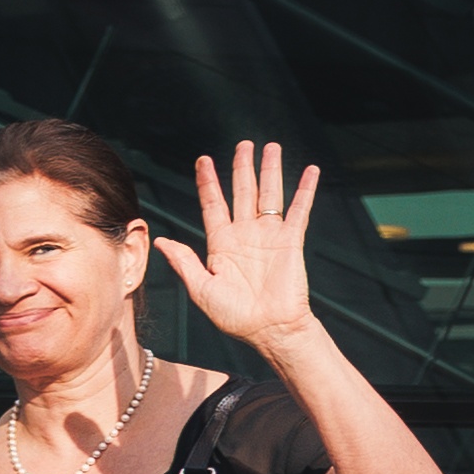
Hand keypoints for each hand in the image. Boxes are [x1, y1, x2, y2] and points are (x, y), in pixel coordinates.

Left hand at [156, 140, 324, 352]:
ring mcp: (269, 236)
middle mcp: (244, 235)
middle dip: (242, 167)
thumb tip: (161, 240)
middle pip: (242, 192)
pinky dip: (305, 190)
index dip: (208, 182)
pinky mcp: (291, 241)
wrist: (267, 329)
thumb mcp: (201, 288)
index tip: (203, 159)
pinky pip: (300, 210)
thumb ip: (184, 262)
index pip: (213, 204)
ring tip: (272, 147)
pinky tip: (311, 171)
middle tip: (243, 144)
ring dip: (271, 171)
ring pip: (270, 195)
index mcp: (220, 244)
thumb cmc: (233, 315)